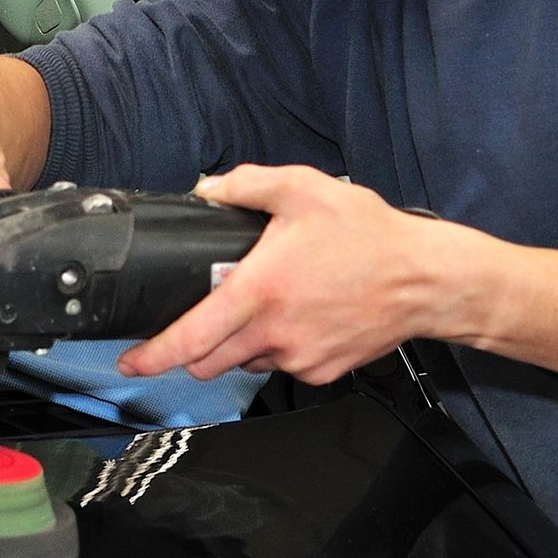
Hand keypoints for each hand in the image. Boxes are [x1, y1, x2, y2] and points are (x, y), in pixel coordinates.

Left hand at [118, 164, 448, 383]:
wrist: (427, 280)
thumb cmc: (370, 236)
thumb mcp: (302, 189)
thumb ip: (245, 185)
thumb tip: (207, 190)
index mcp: (259, 291)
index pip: (189, 339)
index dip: (151, 357)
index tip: (130, 363)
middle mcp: (274, 333)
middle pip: (208, 361)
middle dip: (191, 348)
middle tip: (198, 319)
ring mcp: (299, 358)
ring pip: (244, 363)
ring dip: (236, 344)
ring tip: (263, 305)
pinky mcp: (321, 372)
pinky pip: (281, 366)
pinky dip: (275, 348)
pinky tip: (298, 316)